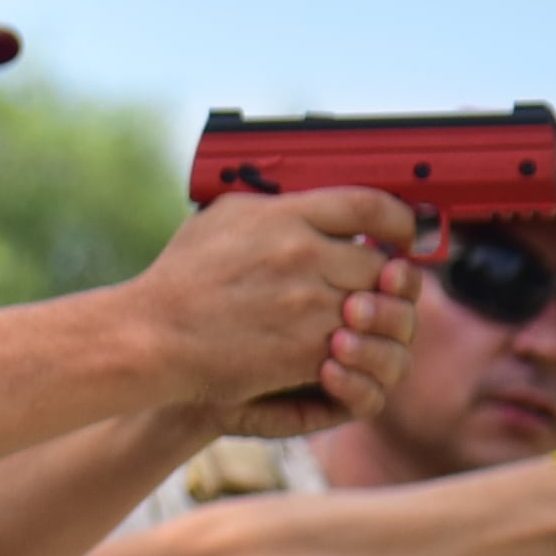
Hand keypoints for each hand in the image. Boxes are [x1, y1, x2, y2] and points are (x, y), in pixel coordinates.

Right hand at [122, 187, 423, 432]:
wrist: (152, 337)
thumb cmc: (180, 278)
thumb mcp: (222, 218)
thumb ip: (274, 207)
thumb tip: (311, 204)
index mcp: (286, 217)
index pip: (371, 207)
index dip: (400, 220)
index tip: (403, 232)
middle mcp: (304, 256)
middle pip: (381, 263)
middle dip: (378, 277)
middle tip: (367, 284)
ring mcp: (309, 307)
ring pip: (375, 309)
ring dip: (367, 316)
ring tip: (348, 317)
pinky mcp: (307, 351)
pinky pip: (354, 347)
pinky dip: (349, 348)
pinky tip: (329, 345)